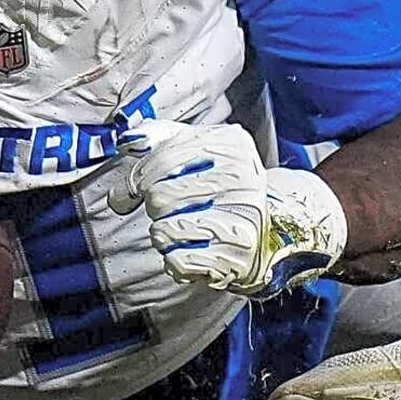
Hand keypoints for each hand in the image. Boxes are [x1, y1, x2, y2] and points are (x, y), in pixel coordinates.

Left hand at [108, 120, 345, 298]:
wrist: (272, 229)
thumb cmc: (221, 186)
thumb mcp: (196, 148)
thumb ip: (159, 138)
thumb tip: (129, 142)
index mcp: (231, 145)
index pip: (163, 158)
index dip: (137, 177)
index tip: (132, 190)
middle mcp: (243, 180)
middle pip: (159, 196)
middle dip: (153, 206)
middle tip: (168, 208)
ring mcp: (243, 220)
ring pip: (163, 231)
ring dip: (162, 234)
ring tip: (182, 228)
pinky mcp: (236, 259)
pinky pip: (176, 262)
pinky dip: (174, 259)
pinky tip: (191, 249)